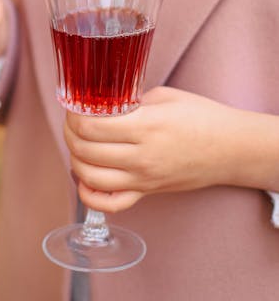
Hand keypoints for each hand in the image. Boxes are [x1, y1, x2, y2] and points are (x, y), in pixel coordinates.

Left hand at [64, 85, 247, 213]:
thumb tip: (102, 103)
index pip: (90, 126)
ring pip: (89, 177)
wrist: (231, 149)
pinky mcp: (147, 193)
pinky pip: (110, 204)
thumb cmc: (202, 117)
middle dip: (69, 133)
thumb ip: (131, 101)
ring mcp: (143, 179)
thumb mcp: (164, 97)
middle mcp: (141, 156)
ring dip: (74, 159)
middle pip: (84, 150)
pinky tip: (87, 178)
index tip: (73, 105)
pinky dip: (90, 195)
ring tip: (78, 143)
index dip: (73, 115)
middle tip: (72, 120)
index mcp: (146, 126)